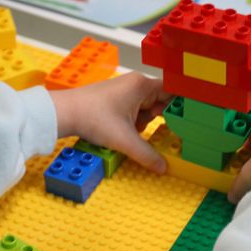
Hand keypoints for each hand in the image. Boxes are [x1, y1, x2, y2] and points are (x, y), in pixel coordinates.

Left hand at [49, 73, 172, 173]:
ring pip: (144, 109)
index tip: (188, 120)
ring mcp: (123, 91)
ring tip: (131, 134)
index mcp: (142, 85)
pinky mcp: (113, 100)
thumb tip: (163, 166)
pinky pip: (132, 111)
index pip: (172, 92)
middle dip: (157, 120)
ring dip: (142, 124)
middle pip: (159, 103)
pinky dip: (131, 124)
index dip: (180, 106)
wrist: (63, 113)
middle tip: (161, 134)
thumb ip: (147, 155)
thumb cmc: (92, 117)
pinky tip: (124, 133)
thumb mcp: (124, 140)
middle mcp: (134, 84)